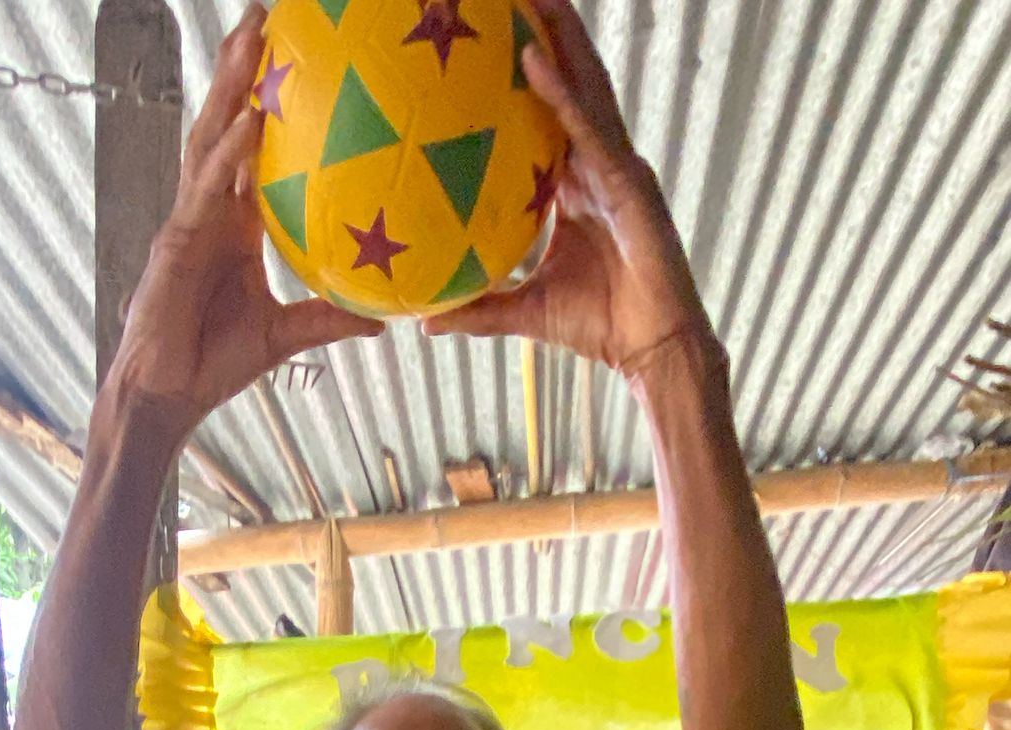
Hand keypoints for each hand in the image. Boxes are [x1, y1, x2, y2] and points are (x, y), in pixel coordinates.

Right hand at [109, 4, 381, 441]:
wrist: (166, 395)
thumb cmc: (214, 365)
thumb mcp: (285, 335)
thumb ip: (329, 319)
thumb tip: (385, 320)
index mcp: (234, 227)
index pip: (252, 152)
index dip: (267, 106)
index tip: (295, 62)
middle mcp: (209, 211)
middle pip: (225, 125)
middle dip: (242, 69)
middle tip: (268, 16)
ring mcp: (188, 219)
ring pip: (210, 138)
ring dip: (230, 85)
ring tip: (253, 36)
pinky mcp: (176, 239)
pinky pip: (207, 186)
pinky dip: (231, 152)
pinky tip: (253, 120)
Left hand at [424, 0, 715, 373]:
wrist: (650, 350)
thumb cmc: (599, 326)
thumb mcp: (525, 312)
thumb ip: (479, 309)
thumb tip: (425, 322)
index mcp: (577, 187)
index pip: (548, 116)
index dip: (527, 75)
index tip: (492, 40)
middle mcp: (598, 166)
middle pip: (570, 85)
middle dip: (547, 34)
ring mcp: (617, 169)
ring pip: (584, 89)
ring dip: (557, 38)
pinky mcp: (628, 183)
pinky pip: (587, 129)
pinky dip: (560, 93)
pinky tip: (532, 58)